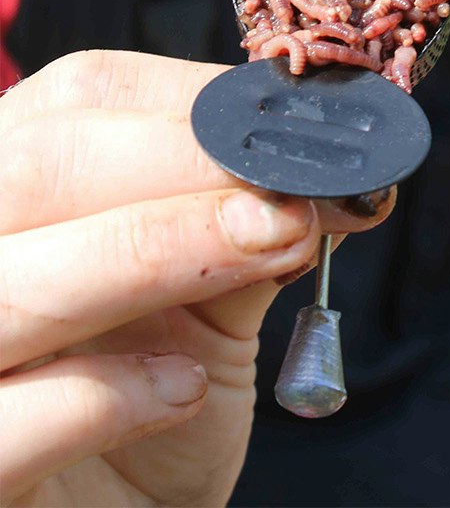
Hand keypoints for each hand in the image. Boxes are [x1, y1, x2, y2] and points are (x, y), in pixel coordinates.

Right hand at [0, 51, 394, 506]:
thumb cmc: (150, 414)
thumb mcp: (213, 309)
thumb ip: (254, 235)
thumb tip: (338, 173)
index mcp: (13, 206)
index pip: (68, 107)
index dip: (189, 106)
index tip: (294, 132)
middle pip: (28, 171)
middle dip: (175, 166)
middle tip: (290, 196)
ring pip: (8, 286)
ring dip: (152, 255)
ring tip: (271, 251)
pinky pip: (3, 421)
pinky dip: (101, 396)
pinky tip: (181, 389)